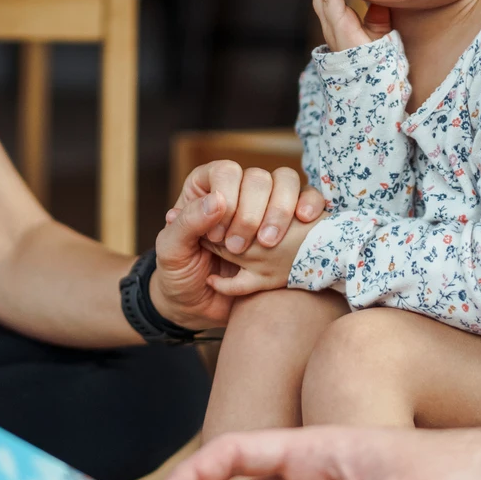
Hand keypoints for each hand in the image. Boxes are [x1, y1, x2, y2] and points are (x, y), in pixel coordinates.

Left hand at [153, 161, 326, 330]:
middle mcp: (237, 191)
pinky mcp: (289, 224)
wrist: (200, 307)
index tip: (217, 234)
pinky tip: (304, 220)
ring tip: (268, 242)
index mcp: (206, 189)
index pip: (226, 172)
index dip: (226, 199)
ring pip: (287, 183)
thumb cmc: (179, 275)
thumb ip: (188, 223)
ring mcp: (265, 206)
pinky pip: (309, 202)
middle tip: (237, 247)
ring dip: (280, 210)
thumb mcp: (171, 251)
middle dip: (251, 213)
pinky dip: (310, 206)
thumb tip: (218, 200)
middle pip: (258, 178)